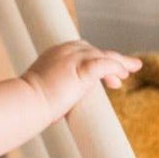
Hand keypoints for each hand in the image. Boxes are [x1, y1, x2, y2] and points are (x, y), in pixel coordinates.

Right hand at [22, 42, 140, 119]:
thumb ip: (58, 90)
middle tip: (130, 68)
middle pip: (96, 51)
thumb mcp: (46, 89)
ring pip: (103, 56)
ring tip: (131, 71)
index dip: (98, 59)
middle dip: (113, 59)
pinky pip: (104, 64)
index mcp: (56, 54)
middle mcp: (65, 51)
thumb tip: (60, 107)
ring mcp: (73, 58)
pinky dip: (115, 68)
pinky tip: (123, 75)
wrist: (27, 103)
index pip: (83, 51)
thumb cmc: (33, 103)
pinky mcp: (81, 68)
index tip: (110, 74)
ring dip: (119, 63)